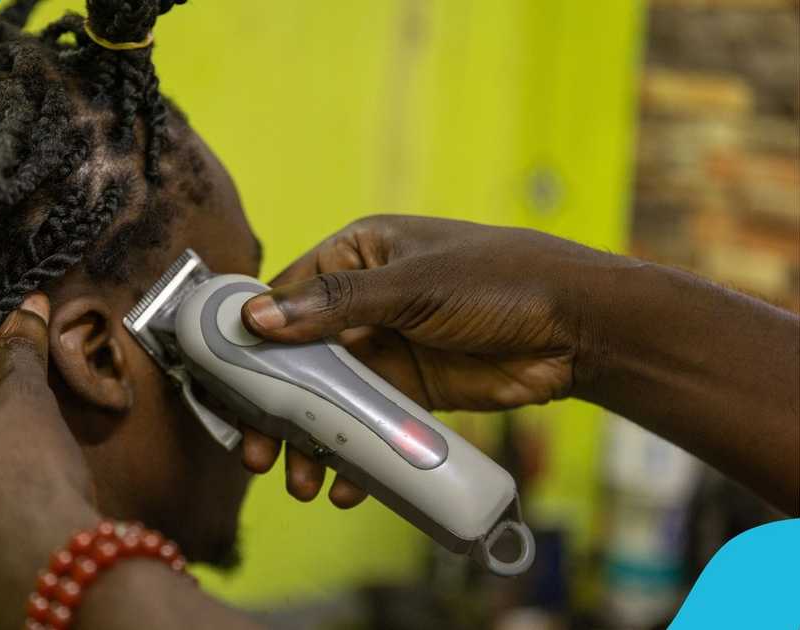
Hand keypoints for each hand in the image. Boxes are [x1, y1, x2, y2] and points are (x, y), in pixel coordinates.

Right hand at [238, 215, 609, 506]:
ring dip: (311, 441)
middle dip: (274, 408)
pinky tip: (347, 485)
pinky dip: (354, 454)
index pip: (284, 297)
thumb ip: (336, 304)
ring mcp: (386, 349)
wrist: (577, 327)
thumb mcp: (413, 286)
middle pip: (297, 359)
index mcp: (355, 255)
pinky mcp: (411, 391)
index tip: (223, 385)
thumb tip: (256, 319)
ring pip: (328, 400)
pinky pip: (367, 425)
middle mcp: (361, 303)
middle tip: (256, 452)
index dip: (250, 340)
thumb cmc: (498, 281)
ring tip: (302, 481)